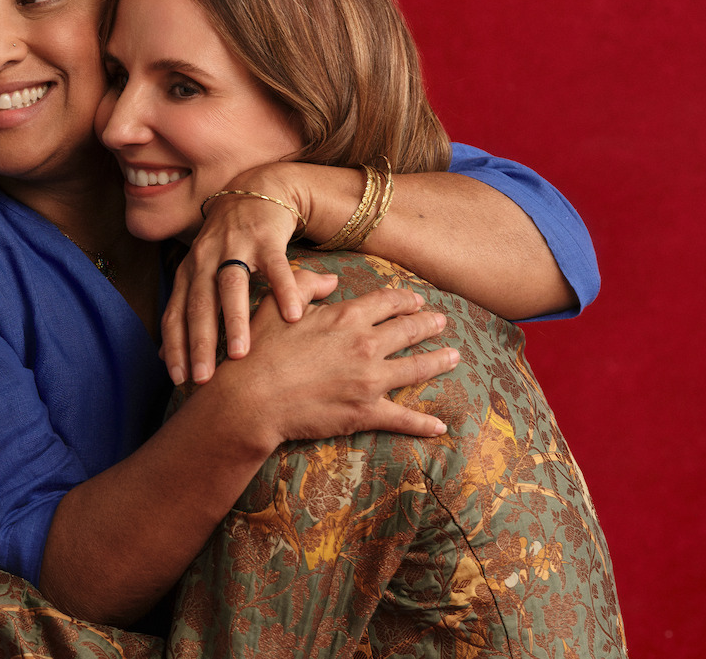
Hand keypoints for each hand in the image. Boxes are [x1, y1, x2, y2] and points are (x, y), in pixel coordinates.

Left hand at [163, 167, 316, 384]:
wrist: (256, 191)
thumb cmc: (227, 245)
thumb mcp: (201, 274)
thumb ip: (185, 312)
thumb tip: (163, 355)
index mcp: (189, 271)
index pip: (176, 312)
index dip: (175, 345)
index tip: (179, 379)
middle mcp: (206, 258)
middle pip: (199, 303)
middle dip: (199, 342)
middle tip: (203, 379)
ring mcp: (236, 246)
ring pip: (232, 286)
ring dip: (234, 321)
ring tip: (240, 355)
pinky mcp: (267, 238)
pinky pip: (276, 267)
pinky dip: (284, 290)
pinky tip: (291, 317)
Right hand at [214, 286, 456, 449]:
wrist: (251, 399)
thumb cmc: (260, 351)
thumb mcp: (278, 305)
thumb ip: (305, 285)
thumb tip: (330, 280)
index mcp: (346, 317)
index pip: (387, 303)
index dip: (405, 300)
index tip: (416, 300)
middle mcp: (366, 345)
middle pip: (409, 330)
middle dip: (428, 324)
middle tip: (441, 322)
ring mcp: (370, 380)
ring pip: (416, 368)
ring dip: (439, 361)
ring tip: (454, 356)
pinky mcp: (366, 412)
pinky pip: (403, 418)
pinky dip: (423, 423)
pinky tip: (439, 424)